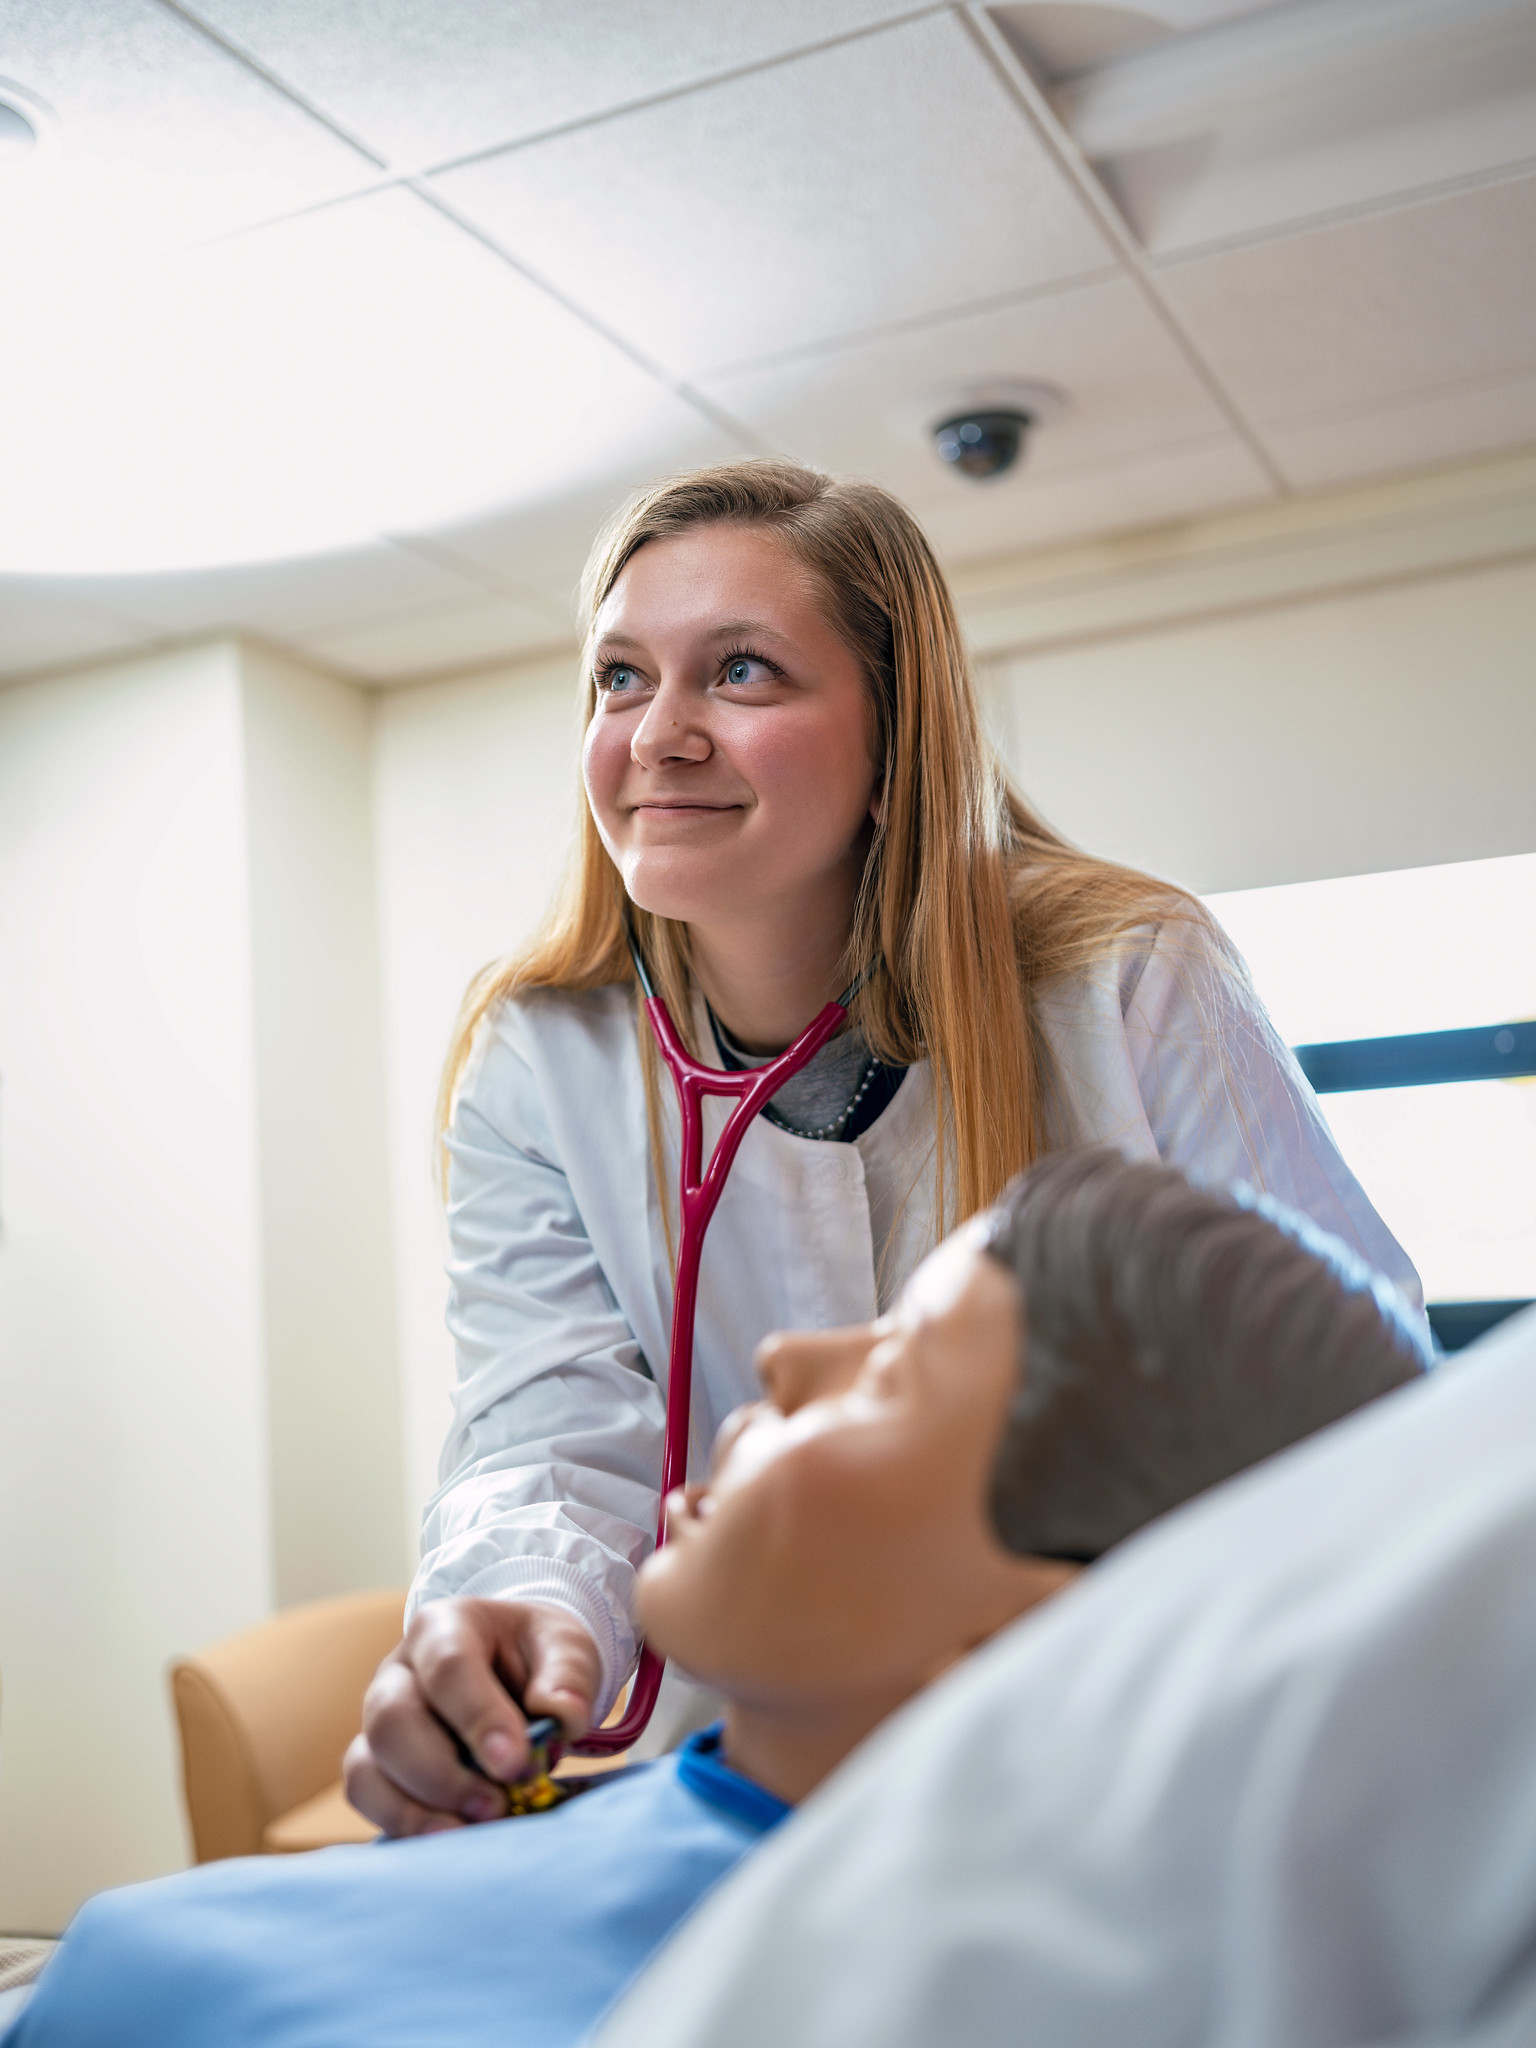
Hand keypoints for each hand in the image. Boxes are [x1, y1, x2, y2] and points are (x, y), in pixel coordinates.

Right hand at [344, 1598, 600, 1836]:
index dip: (477, 1717)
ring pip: (366, 1764)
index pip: (448, 1666)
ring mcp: (378, 1716)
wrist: (517, 1670)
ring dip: (415, 1809)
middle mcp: (400, 1668)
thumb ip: (568, 1675)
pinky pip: (365, 1795)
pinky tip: (448, 1838)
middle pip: (392, 1719)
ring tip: (471, 1831)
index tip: (513, 1764)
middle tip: (496, 1805)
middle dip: (441, 1774)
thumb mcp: (566, 1647)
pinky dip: (400, 1824)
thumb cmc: (539, 1656)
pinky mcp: (376, 1761)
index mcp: (446, 1625)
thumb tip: (561, 1715)